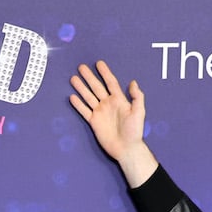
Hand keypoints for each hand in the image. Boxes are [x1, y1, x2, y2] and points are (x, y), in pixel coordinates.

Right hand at [69, 60, 156, 185]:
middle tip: (81, 67)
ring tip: (73, 79)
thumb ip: (137, 97)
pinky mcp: (93, 122)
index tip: (99, 63)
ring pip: (88, 97)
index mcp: (119, 100)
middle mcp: (108, 104)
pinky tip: (72, 97)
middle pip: (96, 87)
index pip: (110, 83)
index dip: (105, 73)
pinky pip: (84, 111)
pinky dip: (78, 104)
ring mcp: (100, 112)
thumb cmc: (134, 131)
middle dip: (89, 77)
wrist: (126, 148)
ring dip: (81, 88)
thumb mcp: (139, 112)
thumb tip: (132, 82)